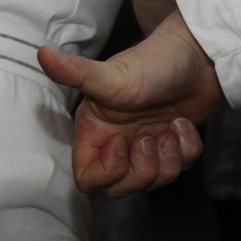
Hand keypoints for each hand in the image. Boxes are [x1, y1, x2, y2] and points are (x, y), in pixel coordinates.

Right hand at [38, 10, 222, 196]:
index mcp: (96, 134)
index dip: (106, 172)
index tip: (121, 142)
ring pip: (151, 182)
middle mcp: (117, 144)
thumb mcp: (111, 76)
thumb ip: (74, 72)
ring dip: (167, 160)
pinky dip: (187, 150)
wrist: (199, 52)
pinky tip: (183, 124)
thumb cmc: (151, 63)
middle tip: (151, 136)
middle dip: (141, 170)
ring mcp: (146, 148)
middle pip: (120, 188)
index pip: (87, 179)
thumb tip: (41, 52)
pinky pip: (180, 169)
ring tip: (170, 128)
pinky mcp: (173, 147)